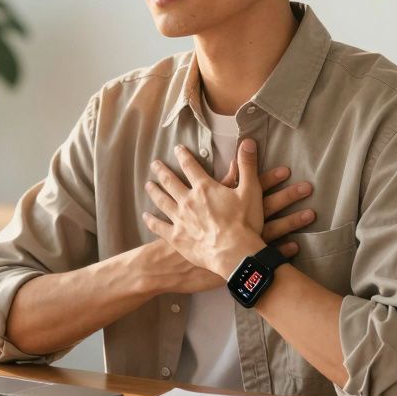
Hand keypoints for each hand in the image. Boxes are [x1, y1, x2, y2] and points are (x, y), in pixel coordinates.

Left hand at [143, 139, 272, 277]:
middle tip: (154, 164)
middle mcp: (188, 200)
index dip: (183, 155)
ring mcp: (180, 219)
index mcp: (204, 188)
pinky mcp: (176, 238)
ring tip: (148, 185)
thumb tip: (248, 141)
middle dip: (162, 171)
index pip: (190, 166)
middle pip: (170, 181)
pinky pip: (159, 227)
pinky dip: (151, 220)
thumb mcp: (251, 190)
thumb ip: (247, 165)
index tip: (177, 148)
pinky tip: (145, 216)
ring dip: (154, 191)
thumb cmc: (244, 223)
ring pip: (162, 201)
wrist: (235, 254)